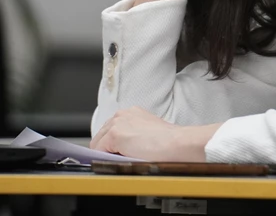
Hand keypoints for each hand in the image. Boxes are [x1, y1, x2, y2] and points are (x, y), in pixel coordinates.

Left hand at [90, 106, 220, 161]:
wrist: (176, 143)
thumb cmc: (169, 141)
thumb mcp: (148, 132)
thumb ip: (134, 136)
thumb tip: (122, 150)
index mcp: (131, 113)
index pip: (110, 130)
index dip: (111, 144)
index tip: (115, 153)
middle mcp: (122, 114)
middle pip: (101, 135)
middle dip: (106, 148)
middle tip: (118, 160)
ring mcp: (117, 123)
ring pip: (98, 143)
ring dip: (106, 153)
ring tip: (120, 161)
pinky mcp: (115, 135)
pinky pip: (99, 150)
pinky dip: (104, 159)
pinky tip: (117, 162)